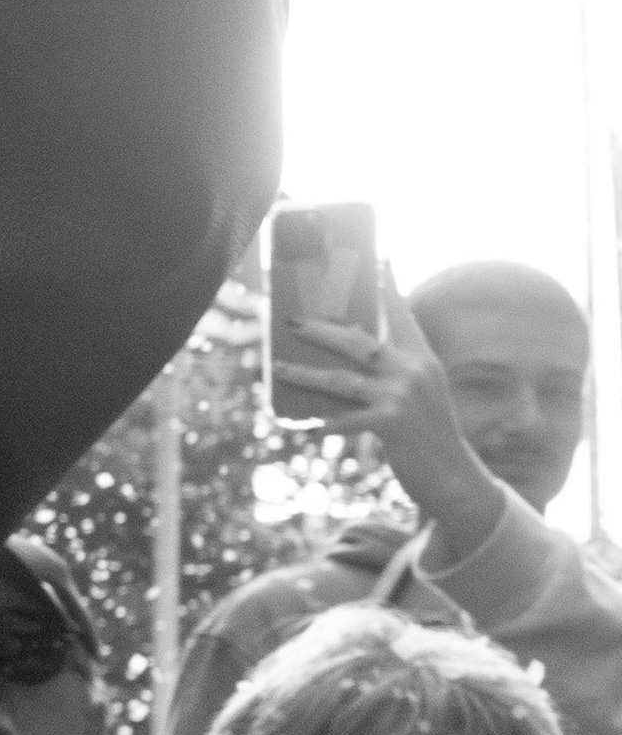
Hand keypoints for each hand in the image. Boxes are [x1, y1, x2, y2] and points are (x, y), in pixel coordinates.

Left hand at [277, 267, 506, 549]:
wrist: (455, 476)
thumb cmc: (428, 433)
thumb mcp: (419, 393)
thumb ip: (393, 370)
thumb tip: (351, 347)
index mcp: (423, 358)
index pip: (401, 314)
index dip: (388, 287)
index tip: (380, 258)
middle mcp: (414, 371)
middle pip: (358, 341)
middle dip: (321, 331)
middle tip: (292, 321)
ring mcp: (404, 396)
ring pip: (341, 379)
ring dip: (305, 376)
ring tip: (280, 370)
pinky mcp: (393, 423)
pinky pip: (346, 418)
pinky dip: (324, 422)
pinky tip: (304, 426)